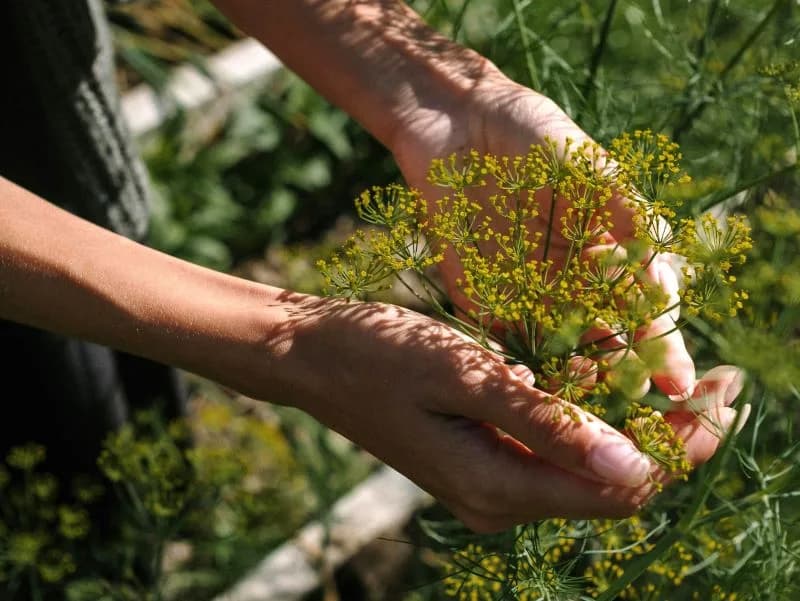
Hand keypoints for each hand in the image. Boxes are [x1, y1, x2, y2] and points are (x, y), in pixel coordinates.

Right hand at [262, 294, 744, 531]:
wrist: (311, 356)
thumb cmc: (378, 354)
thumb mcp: (465, 377)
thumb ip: (547, 424)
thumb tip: (636, 466)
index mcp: (498, 486)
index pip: (621, 486)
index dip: (685, 446)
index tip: (730, 395)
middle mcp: (500, 499)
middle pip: (614, 485)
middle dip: (676, 438)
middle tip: (724, 382)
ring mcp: (490, 483)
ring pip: (589, 469)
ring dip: (638, 428)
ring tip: (681, 379)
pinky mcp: (482, 459)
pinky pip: (555, 452)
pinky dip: (593, 422)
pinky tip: (609, 381)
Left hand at [386, 70, 749, 492]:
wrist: (458, 126)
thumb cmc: (535, 136)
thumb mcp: (594, 171)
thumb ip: (630, 221)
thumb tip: (666, 278)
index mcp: (609, 256)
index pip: (646, 313)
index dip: (664, 348)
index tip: (679, 383)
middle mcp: (573, 285)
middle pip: (606, 345)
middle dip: (621, 381)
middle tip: (633, 413)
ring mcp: (528, 296)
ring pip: (558, 355)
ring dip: (573, 386)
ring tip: (587, 412)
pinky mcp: (482, 299)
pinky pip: (503, 344)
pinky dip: (519, 370)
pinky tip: (534, 391)